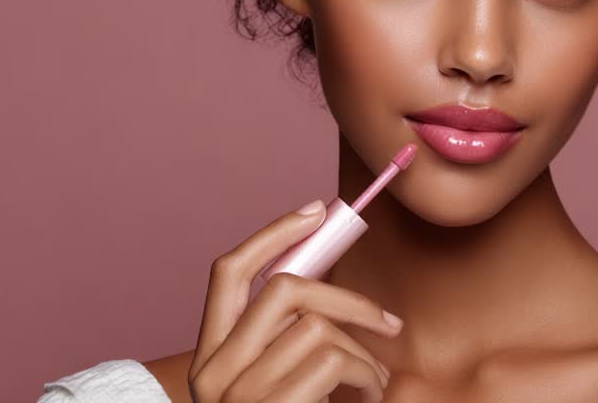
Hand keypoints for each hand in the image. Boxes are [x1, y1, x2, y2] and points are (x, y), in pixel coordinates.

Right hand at [188, 199, 402, 402]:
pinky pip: (333, 361)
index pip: (228, 274)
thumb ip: (283, 339)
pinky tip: (370, 396)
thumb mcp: (274, 381)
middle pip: (282, 290)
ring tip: (376, 379)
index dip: (272, 235)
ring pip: (316, 327)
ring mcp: (237, 394)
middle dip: (347, 299)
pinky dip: (367, 375)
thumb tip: (326, 286)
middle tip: (387, 323)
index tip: (315, 212)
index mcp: (210, 357)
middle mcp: (212, 373)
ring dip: (364, 353)